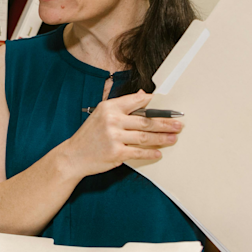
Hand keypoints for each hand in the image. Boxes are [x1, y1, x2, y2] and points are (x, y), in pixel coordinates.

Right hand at [59, 90, 182, 177]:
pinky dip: (151, 153)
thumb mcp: (101, 114)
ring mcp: (114, 137)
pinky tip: (159, 153)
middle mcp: (112, 120)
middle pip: (146, 121)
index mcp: (109, 107)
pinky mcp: (116, 153)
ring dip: (162, 138)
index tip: (169, 108)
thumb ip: (121, 105)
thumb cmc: (89, 135)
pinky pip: (139, 152)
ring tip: (173, 138)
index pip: (137, 102)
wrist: (73, 156)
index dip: (155, 104)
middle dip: (165, 123)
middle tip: (178, 124)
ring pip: (145, 137)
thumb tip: (143, 95)